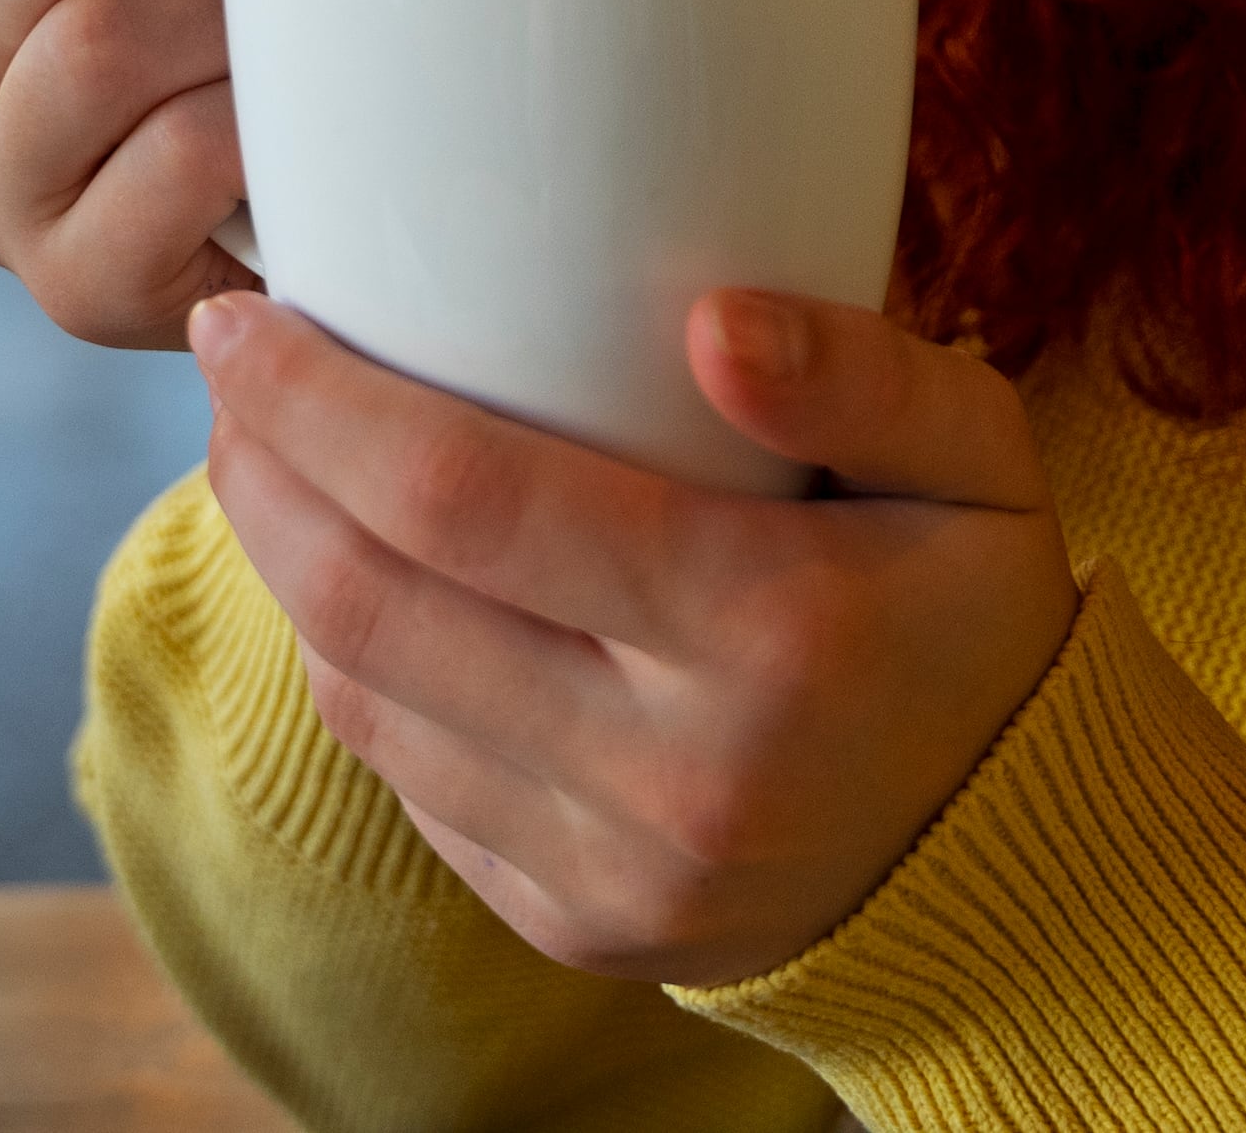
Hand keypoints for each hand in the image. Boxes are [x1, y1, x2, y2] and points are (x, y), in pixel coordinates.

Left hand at [192, 283, 1080, 985]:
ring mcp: (613, 869)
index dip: (328, 405)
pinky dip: (358, 675)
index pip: (474, 501)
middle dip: (269, 476)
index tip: (246, 320)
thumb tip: (712, 323)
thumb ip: (864, 375)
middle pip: (381, 608)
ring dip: (288, 572)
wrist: (1013, 851)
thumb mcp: (981, 461)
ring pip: (372, 706)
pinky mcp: (574, 925)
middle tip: (231, 374)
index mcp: (767, 630)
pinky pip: (413, 790)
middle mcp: (673, 770)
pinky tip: (354, 586)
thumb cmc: (978, 611)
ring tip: (269, 460)